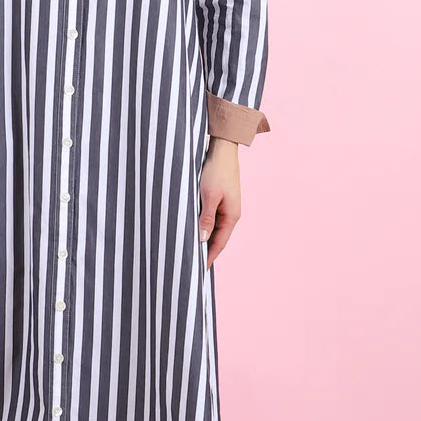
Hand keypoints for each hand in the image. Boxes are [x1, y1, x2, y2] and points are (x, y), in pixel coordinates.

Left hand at [198, 137, 240, 267]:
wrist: (221, 149)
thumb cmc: (215, 171)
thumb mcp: (208, 196)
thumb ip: (206, 218)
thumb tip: (203, 240)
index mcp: (231, 216)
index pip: (219, 243)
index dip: (209, 257)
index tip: (199, 271)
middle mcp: (230, 214)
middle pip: (216, 238)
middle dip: (205, 251)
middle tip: (191, 265)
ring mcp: (225, 206)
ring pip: (212, 228)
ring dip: (202, 238)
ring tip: (189, 251)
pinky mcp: (218, 199)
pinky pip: (210, 218)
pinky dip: (202, 226)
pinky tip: (191, 230)